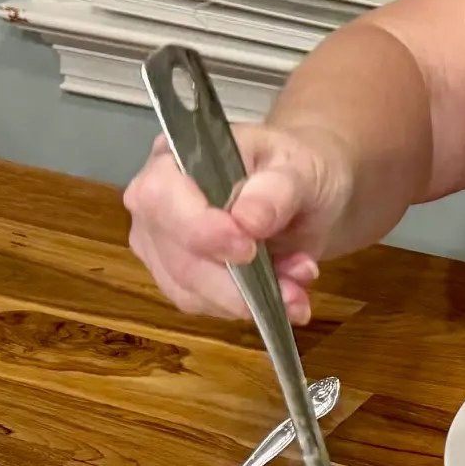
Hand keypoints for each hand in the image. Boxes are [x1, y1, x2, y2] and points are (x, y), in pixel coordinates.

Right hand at [123, 124, 347, 323]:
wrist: (309, 192)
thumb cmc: (297, 167)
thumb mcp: (301, 167)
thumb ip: (276, 190)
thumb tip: (248, 220)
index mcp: (174, 159)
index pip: (160, 196)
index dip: (198, 229)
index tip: (247, 248)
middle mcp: (155, 204)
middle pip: (176, 256)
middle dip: (238, 279)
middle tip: (298, 274)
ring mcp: (162, 246)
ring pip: (191, 291)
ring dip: (251, 298)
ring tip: (301, 281)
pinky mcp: (180, 280)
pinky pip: (207, 306)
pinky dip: (251, 306)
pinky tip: (288, 293)